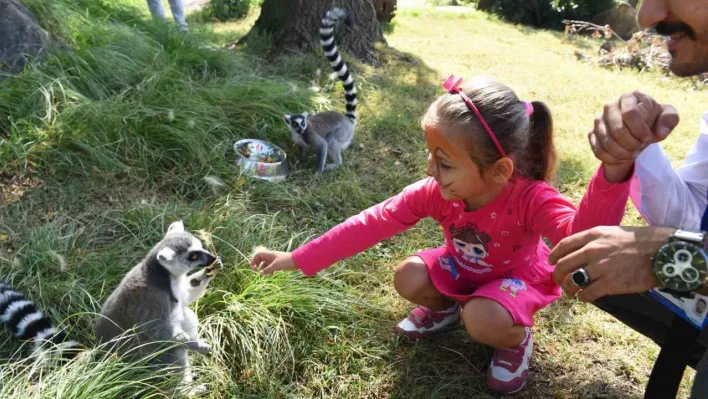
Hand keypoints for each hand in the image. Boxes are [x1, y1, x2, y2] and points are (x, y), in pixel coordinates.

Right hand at [250, 246, 297, 274]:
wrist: (296, 261)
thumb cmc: (285, 261)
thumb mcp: (275, 266)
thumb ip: (267, 270)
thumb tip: (260, 273)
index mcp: (269, 254)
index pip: (258, 255)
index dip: (254, 260)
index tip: (253, 267)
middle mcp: (270, 257)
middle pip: (260, 259)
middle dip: (257, 264)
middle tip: (255, 270)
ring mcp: (274, 260)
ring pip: (265, 264)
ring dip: (263, 269)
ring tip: (265, 274)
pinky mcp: (278, 264)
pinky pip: (270, 267)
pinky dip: (269, 271)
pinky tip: (271, 274)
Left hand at [549, 226, 674, 301]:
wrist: (661, 251)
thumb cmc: (637, 241)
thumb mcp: (611, 232)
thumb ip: (593, 240)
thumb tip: (577, 251)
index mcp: (593, 235)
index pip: (563, 245)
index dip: (554, 255)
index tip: (551, 262)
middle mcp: (593, 250)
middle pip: (562, 265)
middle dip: (557, 275)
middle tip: (559, 281)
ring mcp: (601, 267)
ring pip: (572, 282)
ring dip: (568, 289)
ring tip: (572, 292)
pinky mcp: (611, 284)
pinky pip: (588, 294)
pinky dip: (583, 297)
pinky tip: (586, 297)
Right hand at [589, 91, 678, 165]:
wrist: (636, 130)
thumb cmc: (652, 121)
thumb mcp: (668, 117)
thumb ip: (670, 119)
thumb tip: (659, 133)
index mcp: (629, 97)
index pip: (630, 114)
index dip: (640, 130)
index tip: (649, 138)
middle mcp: (610, 106)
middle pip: (618, 130)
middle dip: (632, 144)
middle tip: (640, 148)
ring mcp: (598, 120)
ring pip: (607, 143)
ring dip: (623, 153)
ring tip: (632, 153)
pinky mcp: (592, 133)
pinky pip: (599, 151)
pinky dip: (612, 159)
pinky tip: (622, 157)